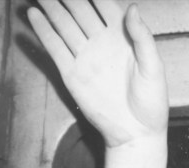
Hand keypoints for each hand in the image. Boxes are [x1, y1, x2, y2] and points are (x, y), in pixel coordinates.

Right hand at [28, 1, 167, 167]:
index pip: (104, 5)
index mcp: (123, 38)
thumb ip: (143, 38)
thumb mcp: (154, 68)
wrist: (136, 133)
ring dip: (51, 7)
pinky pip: (55, 48)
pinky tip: (34, 15)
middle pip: (79, 10)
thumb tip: (133, 7)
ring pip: (64, 25)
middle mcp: (102, 43)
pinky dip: (44, 32)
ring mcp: (86, 58)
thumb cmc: (151, 103)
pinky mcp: (73, 75)